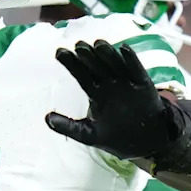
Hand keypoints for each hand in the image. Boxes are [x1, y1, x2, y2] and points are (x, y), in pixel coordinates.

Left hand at [46, 40, 190, 173]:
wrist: (144, 146)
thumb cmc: (115, 137)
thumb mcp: (88, 134)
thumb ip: (68, 127)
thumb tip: (46, 118)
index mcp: (96, 92)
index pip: (81, 74)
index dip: (71, 63)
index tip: (59, 51)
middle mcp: (110, 84)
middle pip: (96, 66)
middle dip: (87, 56)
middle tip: (78, 45)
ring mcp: (127, 84)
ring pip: (115, 65)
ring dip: (108, 55)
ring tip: (98, 44)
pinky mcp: (144, 87)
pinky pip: (137, 72)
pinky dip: (132, 61)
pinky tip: (124, 49)